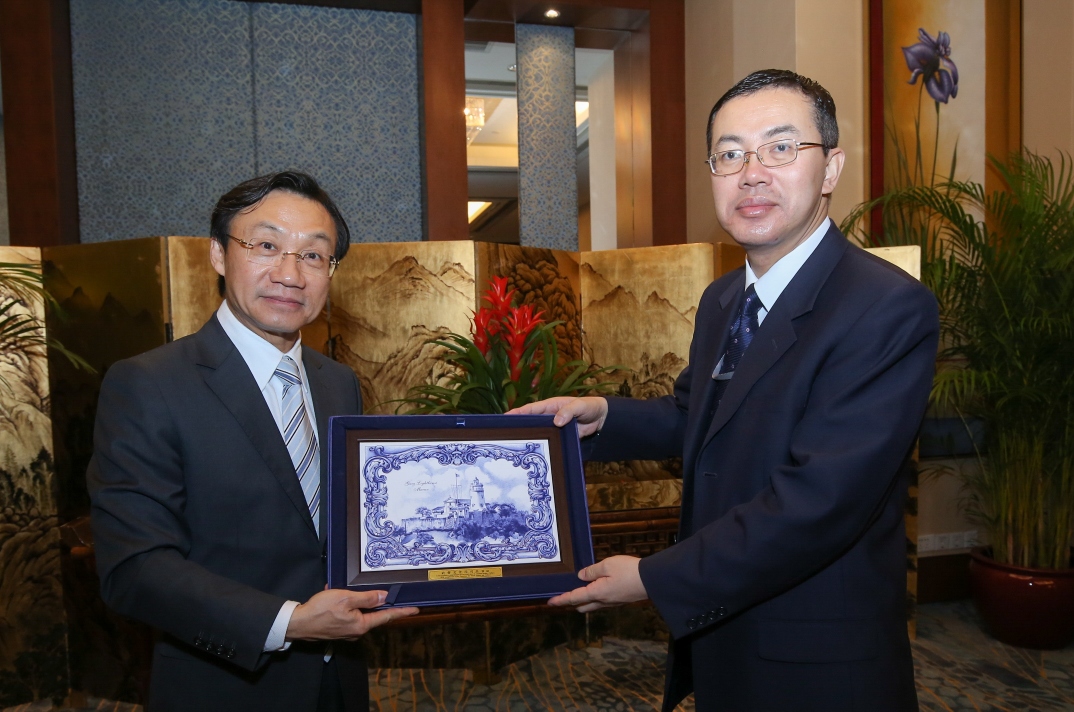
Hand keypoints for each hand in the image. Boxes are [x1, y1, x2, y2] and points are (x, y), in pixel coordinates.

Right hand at [285, 589, 417, 640]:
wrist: (297, 623)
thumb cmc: (320, 610)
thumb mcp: (346, 598)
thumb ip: (367, 598)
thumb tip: (384, 597)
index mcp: (361, 624)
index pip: (387, 616)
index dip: (402, 611)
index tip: (416, 609)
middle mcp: (356, 631)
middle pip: (373, 614)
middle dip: (374, 601)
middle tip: (378, 590)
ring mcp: (347, 632)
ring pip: (358, 612)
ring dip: (354, 600)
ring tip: (342, 590)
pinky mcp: (338, 629)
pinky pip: (347, 614)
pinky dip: (344, 604)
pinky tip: (334, 595)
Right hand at [507, 396, 608, 437]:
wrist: (601, 419)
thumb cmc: (589, 407)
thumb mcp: (579, 406)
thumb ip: (569, 411)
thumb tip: (557, 421)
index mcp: (550, 405)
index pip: (530, 409)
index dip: (517, 413)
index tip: (505, 418)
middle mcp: (549, 416)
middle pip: (530, 422)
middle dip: (518, 427)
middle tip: (504, 436)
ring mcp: (553, 428)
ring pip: (538, 433)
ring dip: (529, 439)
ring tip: (515, 447)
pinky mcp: (560, 437)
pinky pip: (548, 441)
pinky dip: (542, 446)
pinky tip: (534, 455)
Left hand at [547, 556, 647, 612]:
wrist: (651, 581)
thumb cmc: (629, 571)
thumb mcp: (607, 565)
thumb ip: (592, 571)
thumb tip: (581, 576)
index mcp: (597, 593)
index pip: (574, 598)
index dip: (561, 600)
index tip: (550, 602)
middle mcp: (603, 601)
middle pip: (582, 606)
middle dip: (571, 602)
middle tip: (564, 594)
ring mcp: (612, 603)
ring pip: (592, 606)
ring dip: (584, 601)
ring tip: (580, 590)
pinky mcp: (620, 601)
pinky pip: (602, 602)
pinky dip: (595, 598)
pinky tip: (597, 588)